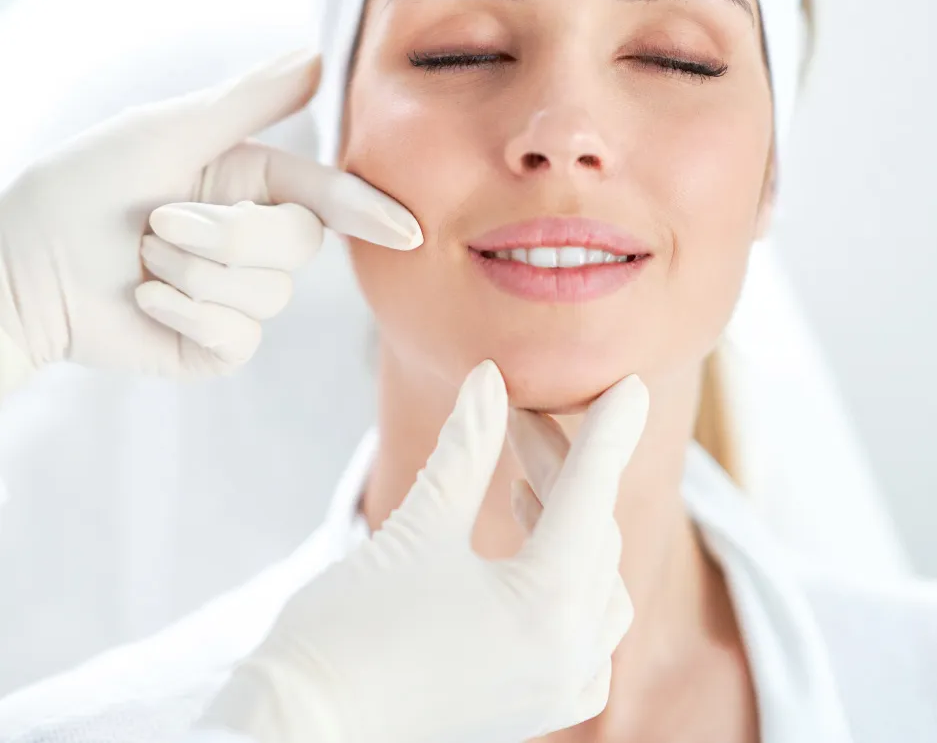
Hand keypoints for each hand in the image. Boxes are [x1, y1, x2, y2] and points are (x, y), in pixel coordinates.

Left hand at [0, 48, 420, 382]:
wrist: (19, 265)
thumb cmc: (82, 185)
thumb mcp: (169, 129)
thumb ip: (250, 98)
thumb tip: (319, 55)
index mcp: (250, 182)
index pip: (325, 194)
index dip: (367, 210)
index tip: (407, 229)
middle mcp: (252, 238)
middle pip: (299, 245)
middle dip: (226, 235)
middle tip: (156, 223)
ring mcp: (236, 296)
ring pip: (268, 294)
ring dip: (190, 274)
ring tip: (141, 260)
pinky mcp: (215, 345)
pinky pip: (238, 338)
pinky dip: (183, 315)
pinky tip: (143, 301)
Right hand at [200, 361, 648, 742]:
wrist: (302, 729)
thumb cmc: (352, 628)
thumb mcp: (418, 525)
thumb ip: (466, 447)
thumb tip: (488, 378)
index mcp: (548, 605)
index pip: (592, 493)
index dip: (609, 431)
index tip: (631, 384)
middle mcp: (569, 653)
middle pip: (590, 531)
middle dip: (559, 464)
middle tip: (519, 413)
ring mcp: (556, 688)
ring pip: (594, 581)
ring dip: (568, 520)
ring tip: (523, 477)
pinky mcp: (534, 705)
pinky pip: (584, 634)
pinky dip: (569, 579)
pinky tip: (534, 549)